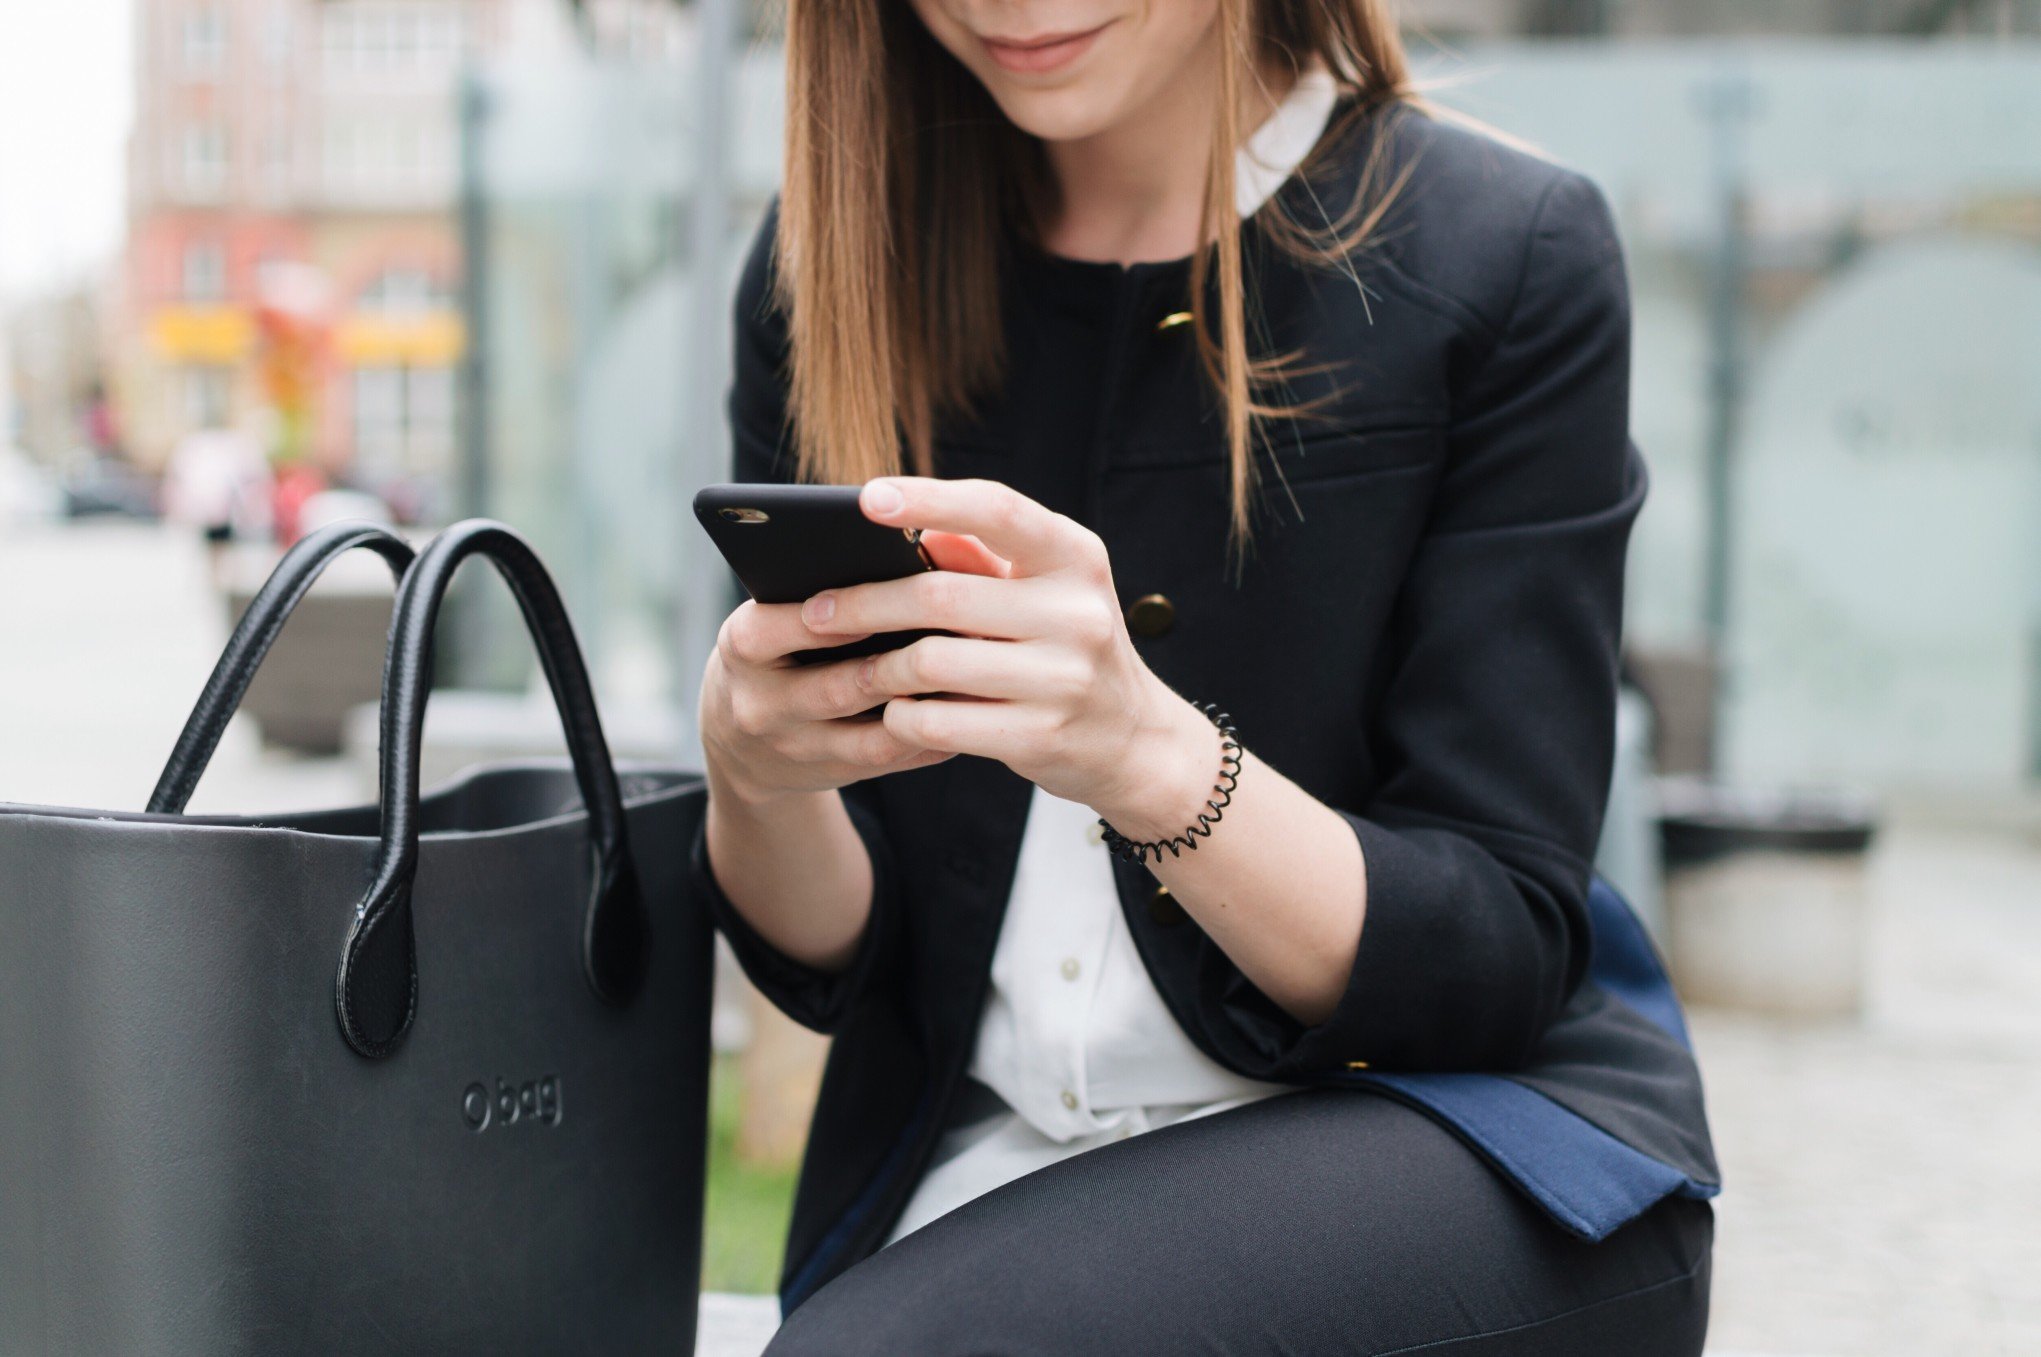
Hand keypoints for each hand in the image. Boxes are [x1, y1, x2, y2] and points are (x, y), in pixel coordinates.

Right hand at [699, 590, 969, 811]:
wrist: (742, 740)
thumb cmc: (778, 650)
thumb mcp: (775, 615)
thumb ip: (827, 589)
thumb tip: (909, 551)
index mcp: (744, 647)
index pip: (781, 627)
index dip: (840, 616)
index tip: (894, 594)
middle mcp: (760, 703)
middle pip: (835, 688)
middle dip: (897, 667)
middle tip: (956, 640)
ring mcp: (794, 748)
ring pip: (867, 737)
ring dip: (923, 708)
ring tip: (970, 680)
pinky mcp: (829, 775)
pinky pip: (887, 762)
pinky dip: (928, 740)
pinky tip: (963, 716)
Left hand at [800, 477, 1218, 837]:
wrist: (1131, 740)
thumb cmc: (1065, 648)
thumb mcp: (1044, 590)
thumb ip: (982, 556)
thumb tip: (905, 529)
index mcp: (1076, 557)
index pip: (997, 509)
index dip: (930, 499)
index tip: (867, 498)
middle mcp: (1077, 612)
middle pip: (941, 596)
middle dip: (865, 603)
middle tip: (814, 610)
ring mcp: (1064, 678)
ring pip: (931, 662)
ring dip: (879, 666)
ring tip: (854, 666)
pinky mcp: (1041, 736)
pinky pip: (938, 721)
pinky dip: (902, 715)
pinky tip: (895, 711)